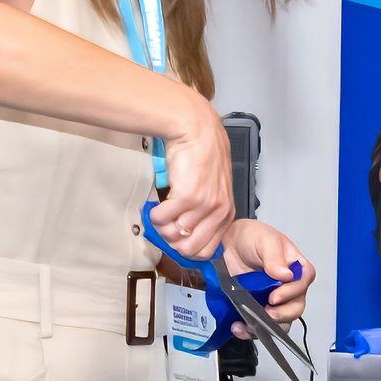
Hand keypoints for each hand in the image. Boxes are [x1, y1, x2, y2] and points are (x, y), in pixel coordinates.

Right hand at [151, 98, 232, 259]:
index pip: (206, 250)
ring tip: (161, 212)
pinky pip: (162, 219)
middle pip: (189, 248)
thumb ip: (207, 212)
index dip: (186, 248)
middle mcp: (218, 212)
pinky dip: (154, 214)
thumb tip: (185, 233)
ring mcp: (204, 205)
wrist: (196, 130)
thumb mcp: (214, 188)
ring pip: (173, 234)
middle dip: (172, 241)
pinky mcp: (187, 196)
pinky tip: (158, 203)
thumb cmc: (202, 155)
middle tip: (166, 227)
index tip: (176, 237)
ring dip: (161, 226)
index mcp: (226, 213)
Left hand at [220, 219, 312, 328]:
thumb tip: (286, 276)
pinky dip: (250, 331)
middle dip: (283, 314)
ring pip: (282, 322)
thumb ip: (274, 257)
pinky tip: (238, 327)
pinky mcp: (257, 310)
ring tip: (249, 325)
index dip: (294, 291)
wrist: (224, 245)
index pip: (305, 280)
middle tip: (266, 312)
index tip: (275, 296)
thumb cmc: (249, 237)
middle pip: (297, 306)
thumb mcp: (263, 240)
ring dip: (268, 327)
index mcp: (295, 266)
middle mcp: (288, 286)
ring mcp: (273, 300)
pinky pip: (261, 327)